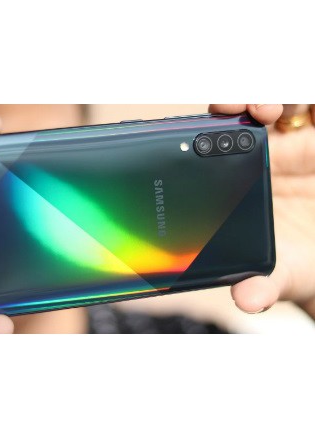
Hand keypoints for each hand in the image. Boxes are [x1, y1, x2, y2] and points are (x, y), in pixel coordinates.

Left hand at [210, 104, 314, 318]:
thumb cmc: (302, 262)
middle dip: (240, 103)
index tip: (217, 118)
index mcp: (238, 183)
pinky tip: (300, 107)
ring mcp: (294, 144)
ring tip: (269, 110)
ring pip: (280, 103)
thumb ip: (264, 283)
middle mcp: (262, 158)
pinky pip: (312, 105)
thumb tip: (246, 300)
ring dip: (274, 96)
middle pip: (242, 114)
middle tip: (244, 110)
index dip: (212, 125)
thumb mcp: (285, 274)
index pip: (215, 143)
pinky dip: (304, 99)